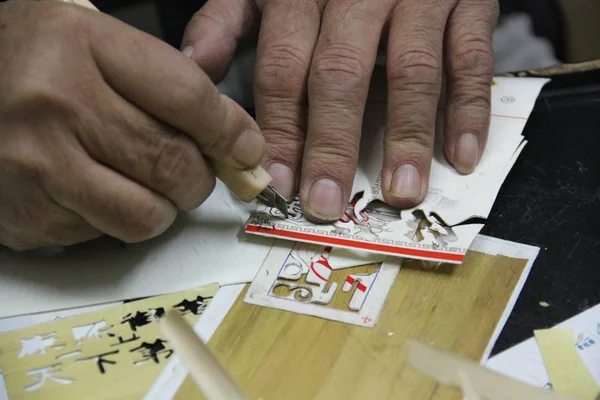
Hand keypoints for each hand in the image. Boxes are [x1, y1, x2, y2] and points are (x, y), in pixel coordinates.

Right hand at [0, 2, 263, 250]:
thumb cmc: (38, 64)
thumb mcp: (101, 46)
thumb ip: (172, 86)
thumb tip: (240, 142)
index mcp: (82, 46)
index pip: (187, 97)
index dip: (229, 131)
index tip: (244, 148)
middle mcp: (55, 104)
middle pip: (171, 162)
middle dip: (199, 178)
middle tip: (192, 171)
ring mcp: (36, 165)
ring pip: (146, 215)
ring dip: (163, 208)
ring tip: (146, 185)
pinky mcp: (27, 215)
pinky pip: (106, 235)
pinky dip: (118, 220)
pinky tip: (99, 192)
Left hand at [182, 0, 497, 220]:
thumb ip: (228, 20)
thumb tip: (195, 66)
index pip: (282, 67)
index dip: (280, 128)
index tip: (279, 181)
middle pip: (340, 74)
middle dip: (332, 145)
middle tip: (328, 202)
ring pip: (410, 71)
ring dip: (406, 137)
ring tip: (400, 191)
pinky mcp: (467, 1)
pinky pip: (471, 58)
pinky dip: (469, 109)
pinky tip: (461, 155)